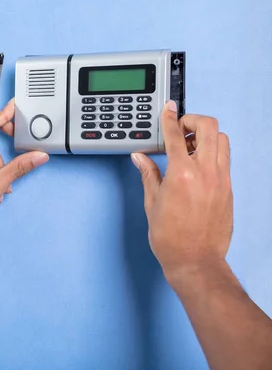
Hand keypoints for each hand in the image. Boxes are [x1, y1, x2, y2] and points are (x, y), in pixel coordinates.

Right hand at [131, 100, 232, 283]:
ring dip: (206, 135)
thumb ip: (149, 174)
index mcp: (182, 174)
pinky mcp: (229, 189)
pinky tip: (199, 164)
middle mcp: (206, 172)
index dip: (170, 118)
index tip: (168, 109)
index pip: (176, 135)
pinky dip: (213, 152)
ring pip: (222, 140)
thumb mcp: (152, 203)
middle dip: (193, 120)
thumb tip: (141, 158)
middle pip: (208, 127)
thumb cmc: (172, 238)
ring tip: (190, 146)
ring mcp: (221, 180)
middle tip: (180, 128)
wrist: (195, 260)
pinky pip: (225, 159)